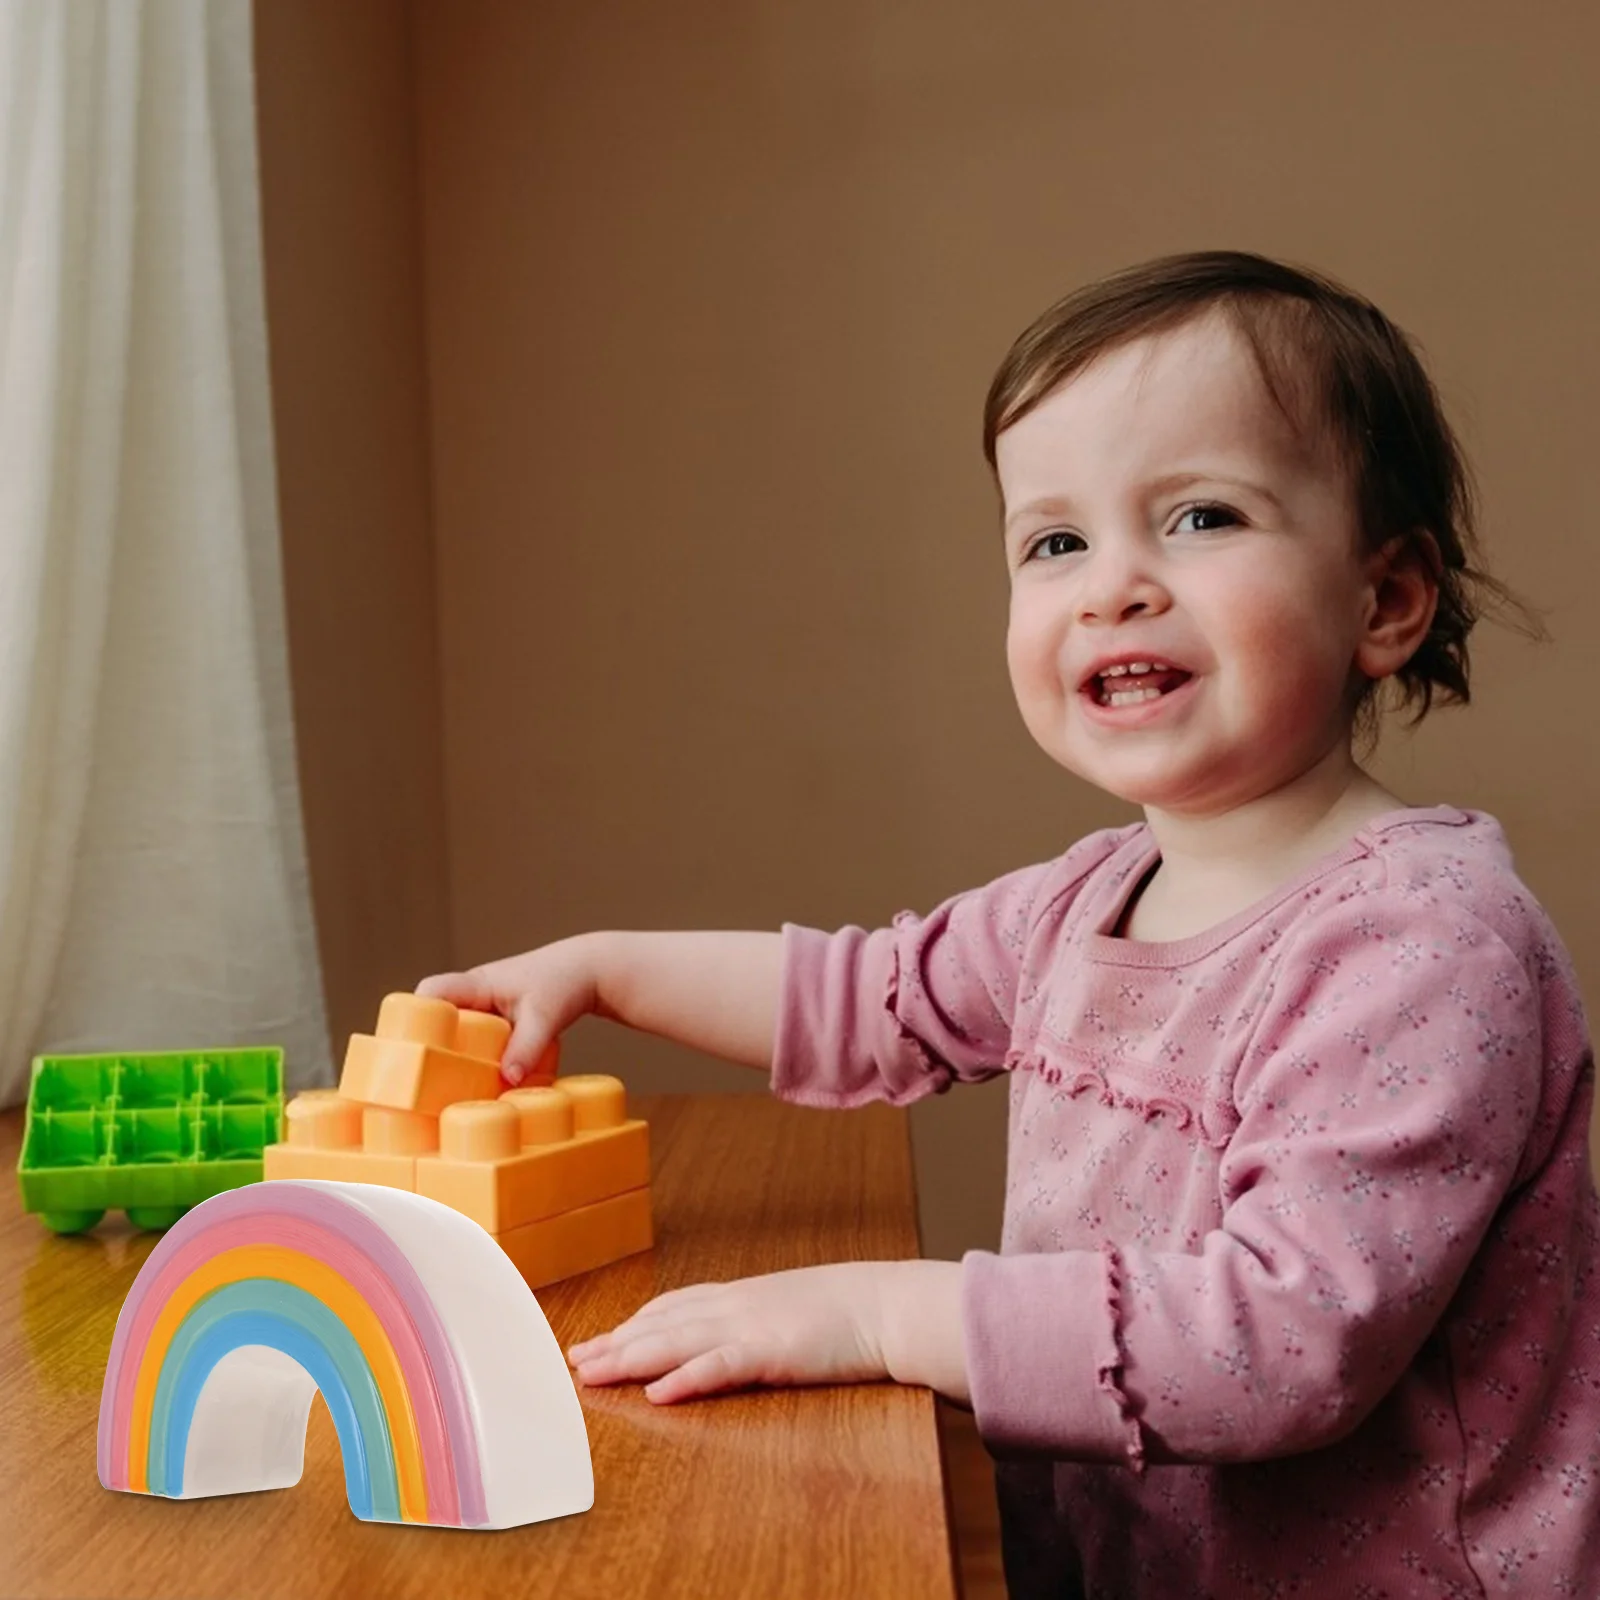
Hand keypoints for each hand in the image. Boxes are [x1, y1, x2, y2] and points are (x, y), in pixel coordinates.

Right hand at [418, 935, 604, 1083]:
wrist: (588, 971)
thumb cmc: (564, 983)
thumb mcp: (545, 1017)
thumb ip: (526, 1048)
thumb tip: (507, 1080)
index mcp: (477, 984)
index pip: (431, 991)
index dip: (414, 1015)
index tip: (408, 1045)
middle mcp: (475, 993)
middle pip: (435, 1016)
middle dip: (425, 1043)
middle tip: (420, 1078)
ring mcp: (486, 1007)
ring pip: (456, 1030)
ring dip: (450, 1053)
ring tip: (441, 1087)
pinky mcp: (498, 1020)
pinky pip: (475, 1038)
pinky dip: (473, 1056)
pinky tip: (475, 1082)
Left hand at [566, 1260, 968, 1404]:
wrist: (888, 1304)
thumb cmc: (848, 1309)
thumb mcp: (791, 1307)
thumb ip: (757, 1317)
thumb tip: (732, 1334)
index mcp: (743, 1296)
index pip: (674, 1307)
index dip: (633, 1323)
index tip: (601, 1337)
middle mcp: (736, 1305)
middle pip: (661, 1324)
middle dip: (614, 1343)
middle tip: (575, 1359)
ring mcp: (751, 1326)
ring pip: (676, 1342)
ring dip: (629, 1359)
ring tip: (592, 1374)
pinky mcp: (771, 1351)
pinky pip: (720, 1366)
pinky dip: (685, 1378)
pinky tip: (658, 1393)